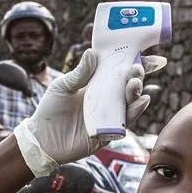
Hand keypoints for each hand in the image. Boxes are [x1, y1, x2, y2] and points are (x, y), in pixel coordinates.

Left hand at [11, 49, 154, 174]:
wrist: (42, 140)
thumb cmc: (50, 111)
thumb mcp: (62, 87)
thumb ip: (79, 73)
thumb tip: (92, 53)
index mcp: (97, 84)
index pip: (119, 71)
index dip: (135, 63)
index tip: (149, 54)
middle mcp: (107, 99)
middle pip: (128, 84)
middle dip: (136, 75)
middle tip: (137, 68)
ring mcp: (110, 116)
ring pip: (130, 102)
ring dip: (136, 91)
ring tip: (135, 83)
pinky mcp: (110, 133)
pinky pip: (126, 121)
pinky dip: (135, 111)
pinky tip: (141, 101)